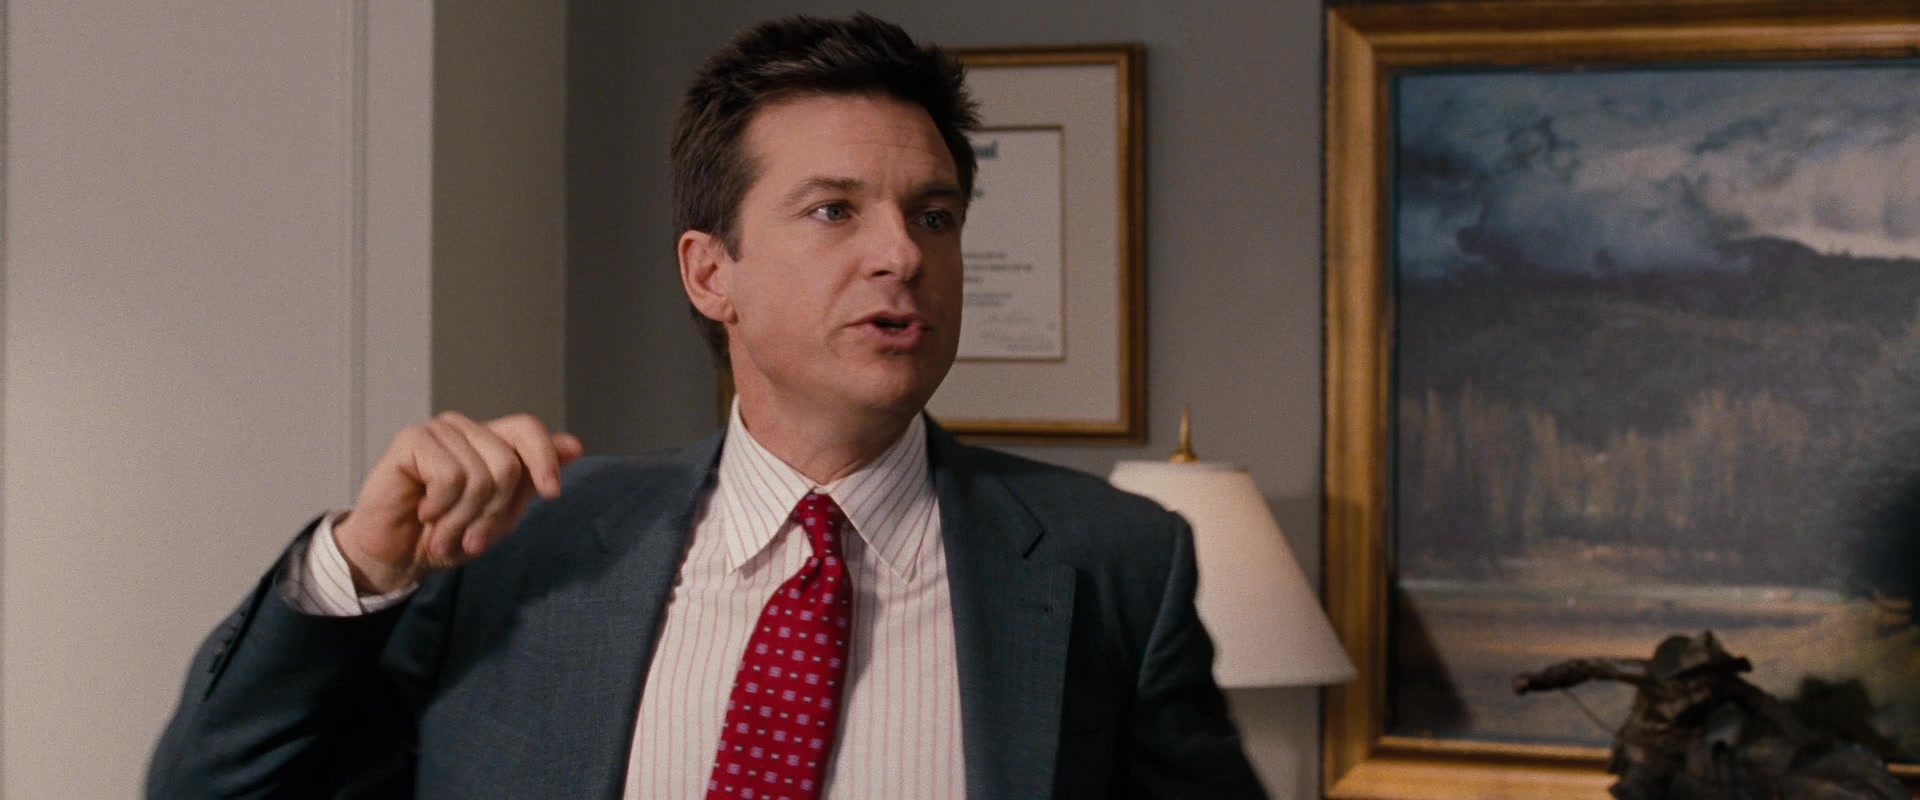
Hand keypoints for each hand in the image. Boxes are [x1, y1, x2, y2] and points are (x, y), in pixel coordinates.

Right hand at [334, 412, 583, 593]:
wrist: (396, 557)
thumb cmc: (445, 535)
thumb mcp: (499, 515)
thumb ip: (531, 480)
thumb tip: (573, 446)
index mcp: (491, 442)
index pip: (528, 429)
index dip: (545, 459)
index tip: (552, 494)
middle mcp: (467, 430)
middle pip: (508, 464)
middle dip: (491, 512)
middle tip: (469, 536)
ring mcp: (439, 431)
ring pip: (480, 476)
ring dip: (462, 518)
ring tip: (443, 529)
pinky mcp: (412, 439)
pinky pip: (450, 476)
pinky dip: (441, 508)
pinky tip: (424, 512)